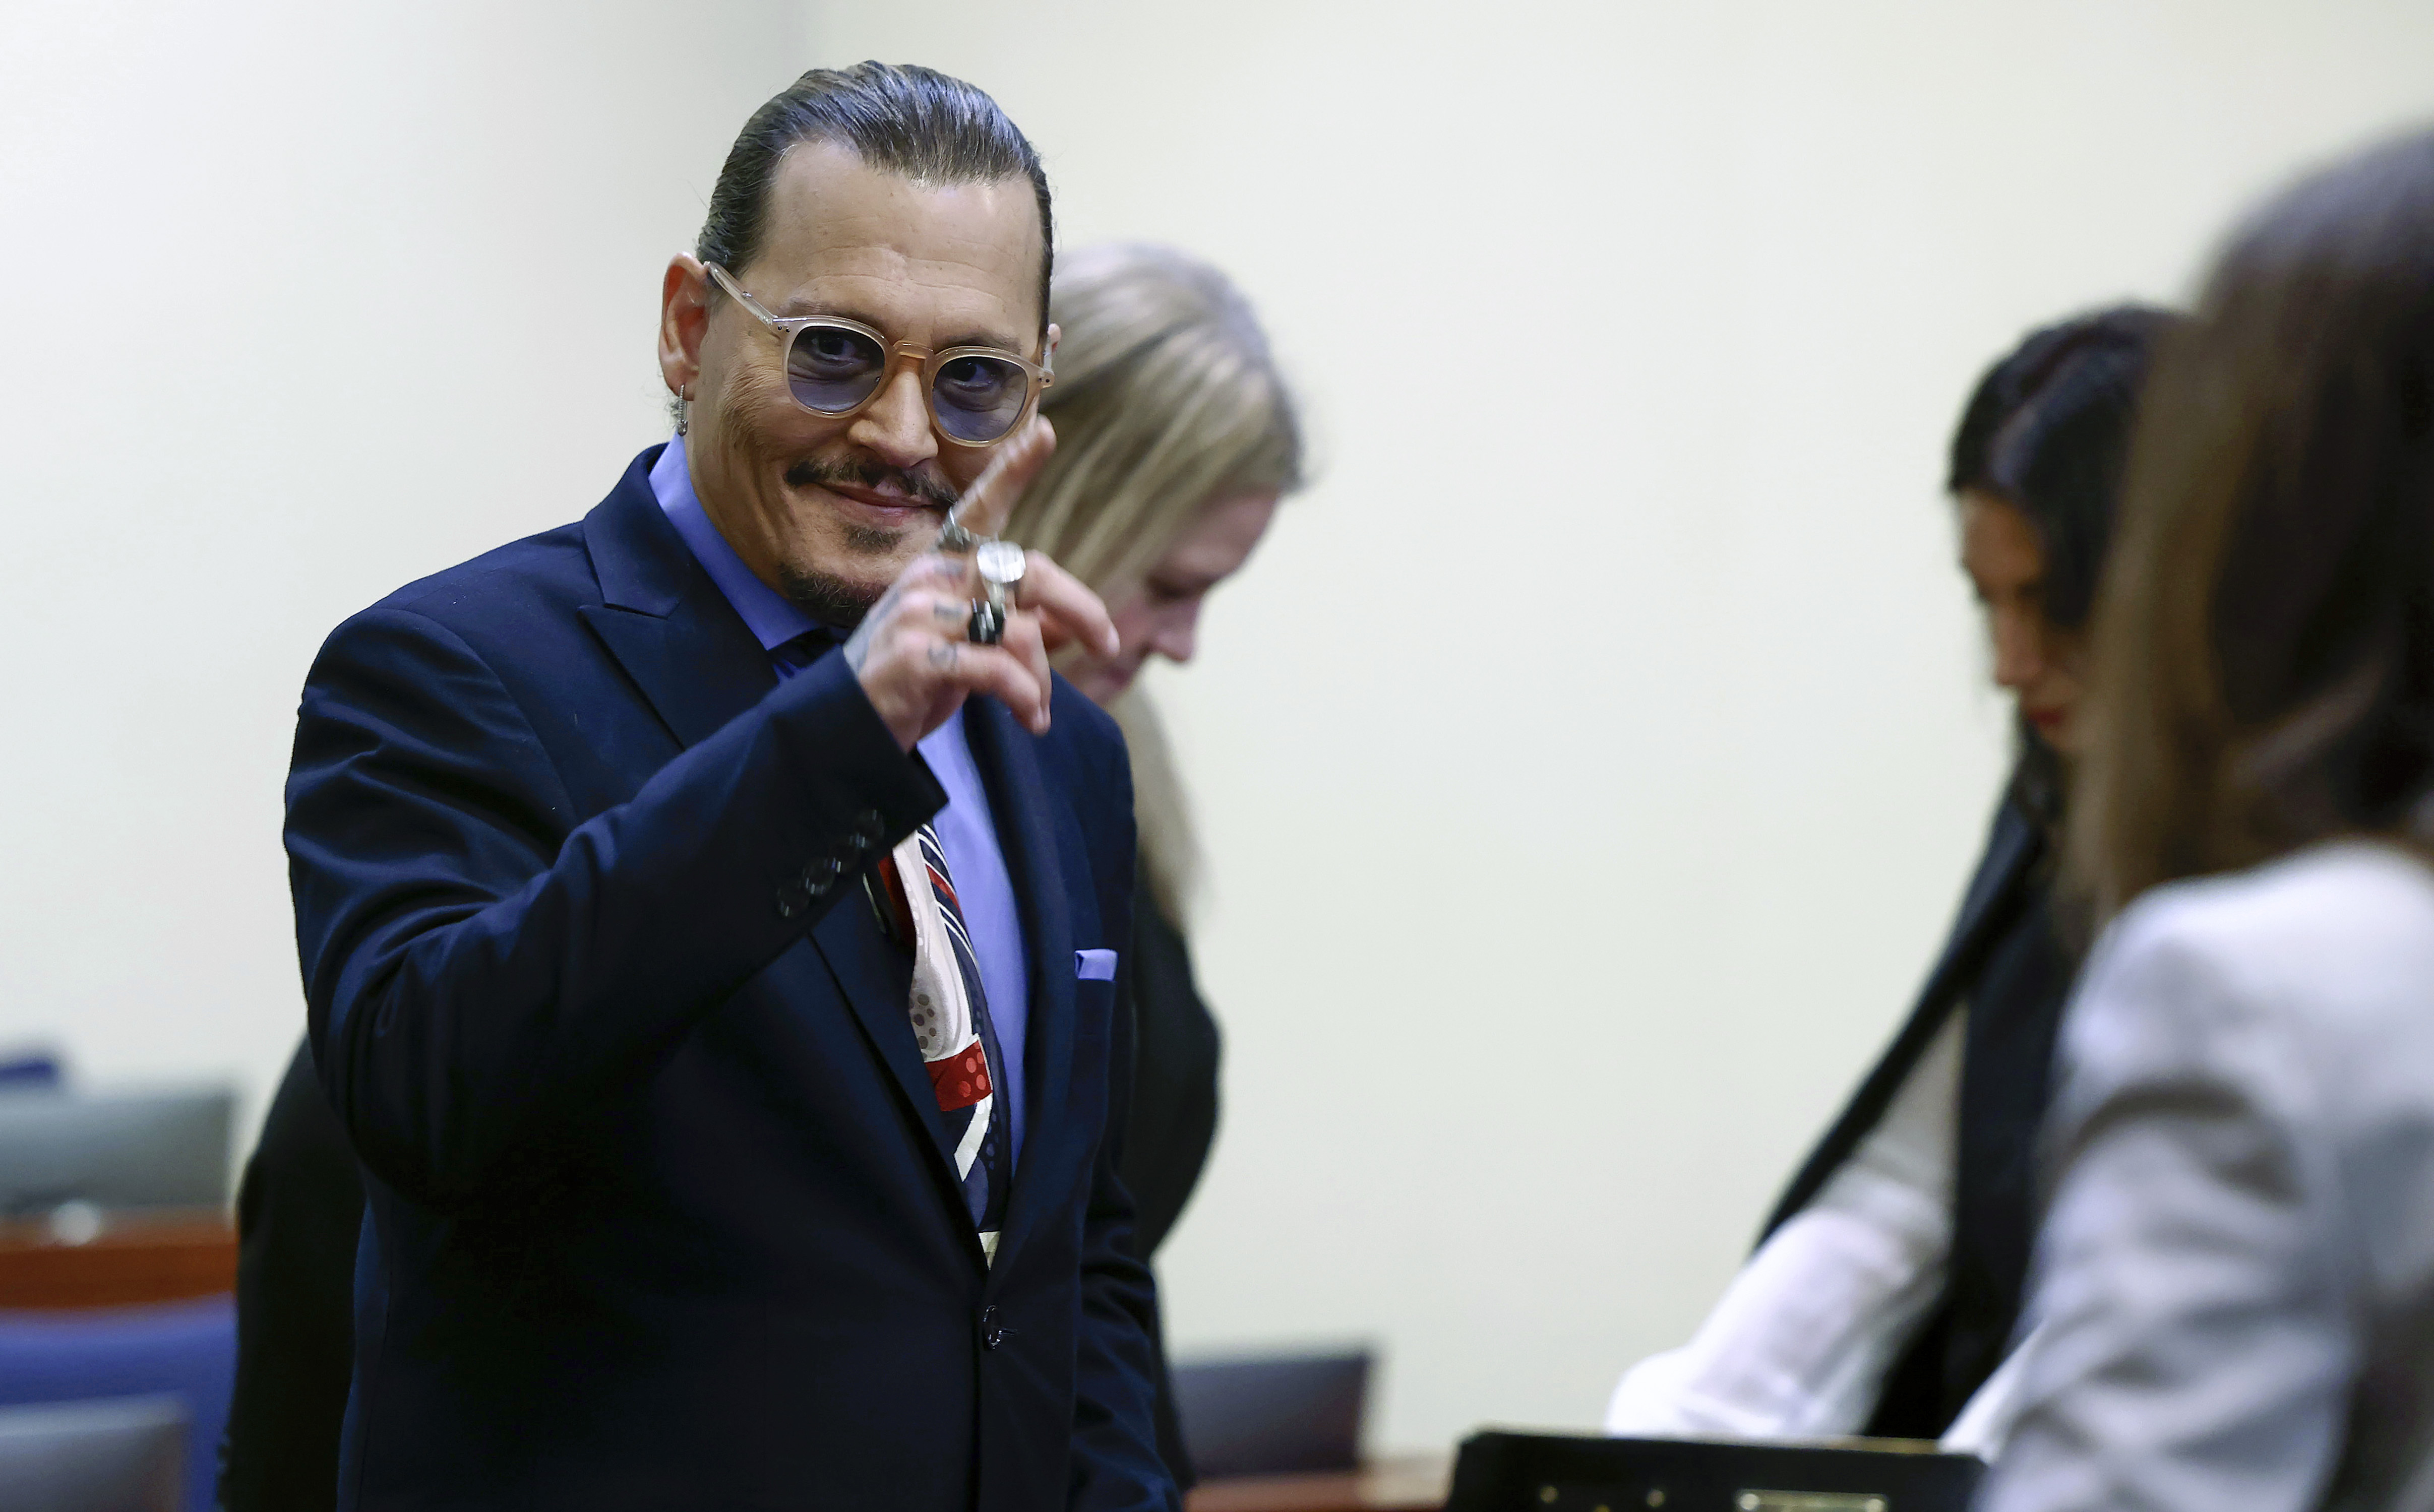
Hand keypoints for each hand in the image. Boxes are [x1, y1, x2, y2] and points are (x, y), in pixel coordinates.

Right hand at [842, 419, 1118, 749]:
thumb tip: (1075, 628)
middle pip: (1029, 571)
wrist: (851, 731)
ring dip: (1041, 681)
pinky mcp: (916, 652)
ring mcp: (919, 610)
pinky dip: (1024, 697)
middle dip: (1082, 608)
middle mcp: (931, 574)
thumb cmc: (917, 685)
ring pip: (1019, 630)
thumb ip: (1020, 630)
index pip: (982, 509)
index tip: (1045, 431)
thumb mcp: (973, 650)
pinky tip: (1027, 719)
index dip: (1013, 470)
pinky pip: (997, 668)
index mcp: (944, 564)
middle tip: (1109, 645)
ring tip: (1036, 713)